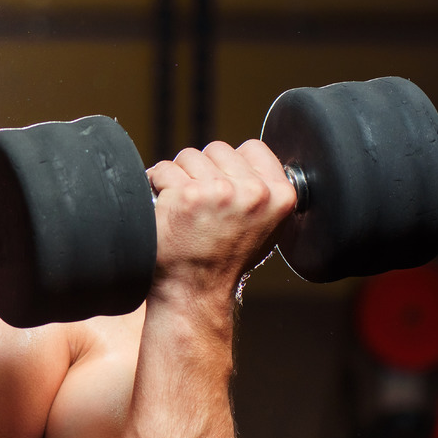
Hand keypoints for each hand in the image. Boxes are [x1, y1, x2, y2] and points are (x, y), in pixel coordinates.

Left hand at [146, 139, 296, 306]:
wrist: (195, 289)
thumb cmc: (225, 259)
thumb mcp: (266, 226)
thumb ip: (264, 192)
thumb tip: (250, 162)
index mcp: (280, 196)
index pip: (253, 148)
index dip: (231, 164)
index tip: (221, 184)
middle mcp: (254, 192)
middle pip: (217, 149)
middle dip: (203, 170)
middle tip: (200, 202)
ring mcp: (220, 192)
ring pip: (188, 156)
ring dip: (179, 176)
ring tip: (184, 206)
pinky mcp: (187, 195)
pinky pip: (164, 170)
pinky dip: (157, 184)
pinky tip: (166, 207)